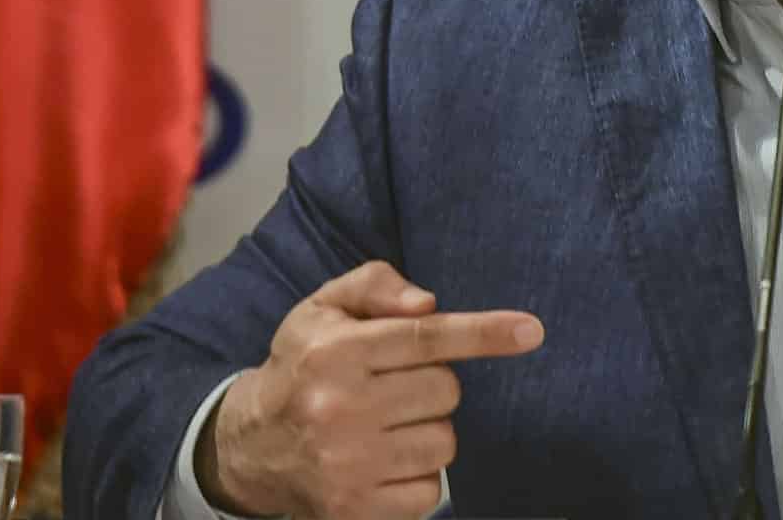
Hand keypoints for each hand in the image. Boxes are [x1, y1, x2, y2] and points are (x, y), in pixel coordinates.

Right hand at [199, 259, 544, 519]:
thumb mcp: (323, 308)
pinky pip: (430, 490)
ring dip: (427, 431)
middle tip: (395, 387)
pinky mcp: (356, 511)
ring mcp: (348, 465)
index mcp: (336, 351)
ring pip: (443, 441)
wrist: (251, 446)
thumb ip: (375, 286)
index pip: (425, 337)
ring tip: (385, 425)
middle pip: (445, 390)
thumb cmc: (302, 366)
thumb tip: (430, 304)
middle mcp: (340, 407)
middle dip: (432, 385)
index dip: (483, 333)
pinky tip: (382, 461)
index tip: (531, 331)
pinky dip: (417, 476)